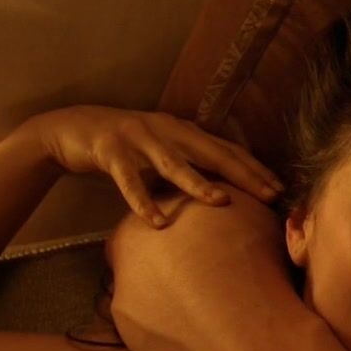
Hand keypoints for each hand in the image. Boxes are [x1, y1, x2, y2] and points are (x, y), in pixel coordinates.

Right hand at [24, 106, 284, 226]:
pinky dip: (142, 200)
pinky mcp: (109, 150)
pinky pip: (128, 180)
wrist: (70, 129)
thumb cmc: (125, 147)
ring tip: (221, 202)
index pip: (227, 149)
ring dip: (198, 183)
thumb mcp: (161, 152)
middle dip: (242, 174)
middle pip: (211, 152)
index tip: (280, 188)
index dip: (254, 167)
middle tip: (269, 195)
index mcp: (182, 130)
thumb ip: (189, 165)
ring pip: (173, 163)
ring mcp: (137, 137)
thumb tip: (225, 194)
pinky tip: (157, 222)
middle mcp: (166, 129)